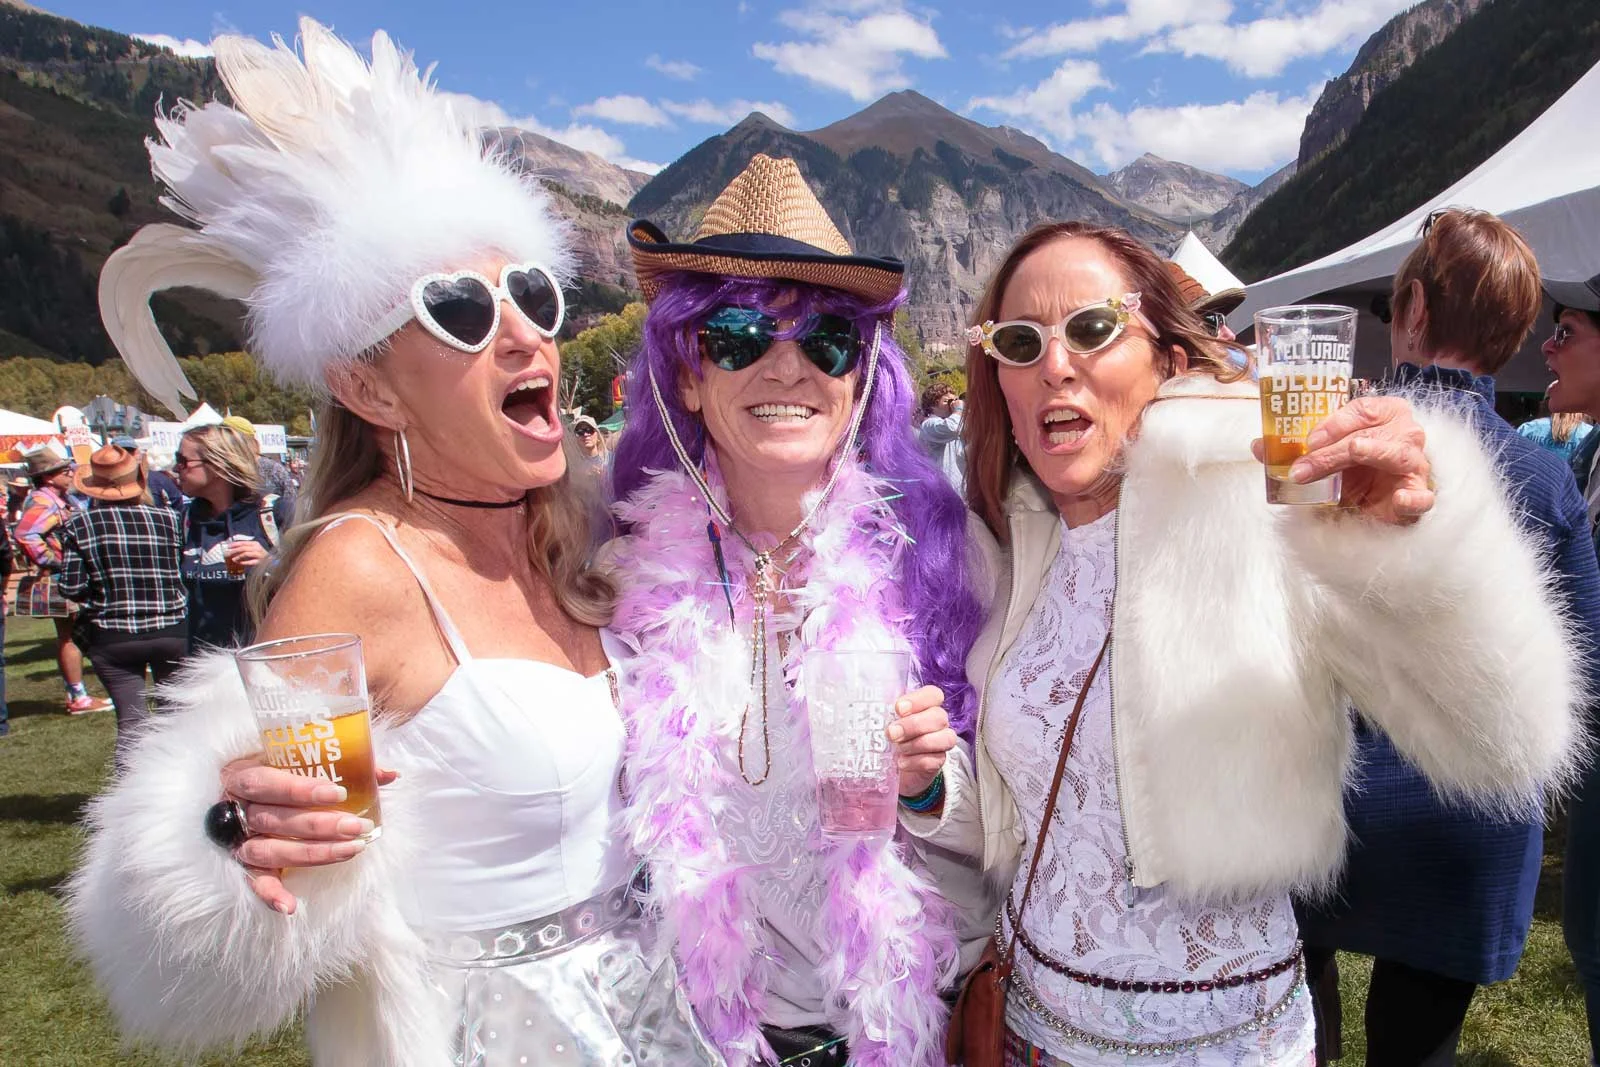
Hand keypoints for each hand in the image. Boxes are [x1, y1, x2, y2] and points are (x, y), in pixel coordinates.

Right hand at [220, 756, 398, 913]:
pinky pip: (252, 881)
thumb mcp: (299, 759)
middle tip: (357, 827)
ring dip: (311, 853)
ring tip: (351, 850)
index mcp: (242, 774)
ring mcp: (236, 838)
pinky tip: (290, 906)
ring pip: (268, 850)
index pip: (265, 782)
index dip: (299, 789)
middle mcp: (234, 808)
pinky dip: (269, 894)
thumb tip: (389, 774)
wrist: (240, 794)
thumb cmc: (278, 772)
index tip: (339, 793)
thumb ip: (342, 763)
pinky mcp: (242, 863)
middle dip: (319, 825)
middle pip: (273, 819)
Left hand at [225, 539, 269, 568]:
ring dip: (238, 556)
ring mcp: (259, 555)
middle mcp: (257, 548)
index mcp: (255, 543)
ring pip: (246, 554)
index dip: (235, 544)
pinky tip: (240, 563)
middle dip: (235, 550)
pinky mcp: (260, 561)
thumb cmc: (261, 554)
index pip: (243, 542)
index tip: (228, 546)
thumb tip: (234, 549)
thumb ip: (246, 548)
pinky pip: (250, 562)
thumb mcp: (254, 548)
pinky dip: (244, 562)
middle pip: (243, 548)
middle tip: (228, 553)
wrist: (272, 560)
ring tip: (233, 559)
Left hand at [886, 685, 956, 800]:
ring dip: (918, 743)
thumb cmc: (885, 738)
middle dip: (914, 725)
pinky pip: (936, 759)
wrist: (891, 768)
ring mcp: (941, 741)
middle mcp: (937, 721)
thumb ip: (878, 712)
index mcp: (924, 705)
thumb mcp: (880, 723)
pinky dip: (917, 761)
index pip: (933, 694)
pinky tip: (901, 763)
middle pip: (939, 716)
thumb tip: (857, 706)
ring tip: (898, 749)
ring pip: (945, 737)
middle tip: (891, 733)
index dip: (919, 700)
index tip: (898, 709)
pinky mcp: (938, 761)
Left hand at [1252, 396, 1433, 524]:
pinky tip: (1400, 498)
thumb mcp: (1328, 453)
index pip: (1362, 409)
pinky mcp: (1418, 494)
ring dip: (1373, 452)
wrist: (1387, 492)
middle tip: (1302, 467)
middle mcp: (1404, 432)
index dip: (1334, 422)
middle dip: (1332, 450)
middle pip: (1368, 434)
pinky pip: (1422, 496)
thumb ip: (1297, 449)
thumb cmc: (1358, 464)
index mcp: (1384, 413)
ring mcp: (1415, 462)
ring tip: (1356, 450)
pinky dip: (1414, 497)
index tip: (1308, 440)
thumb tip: (1259, 446)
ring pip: (1395, 454)